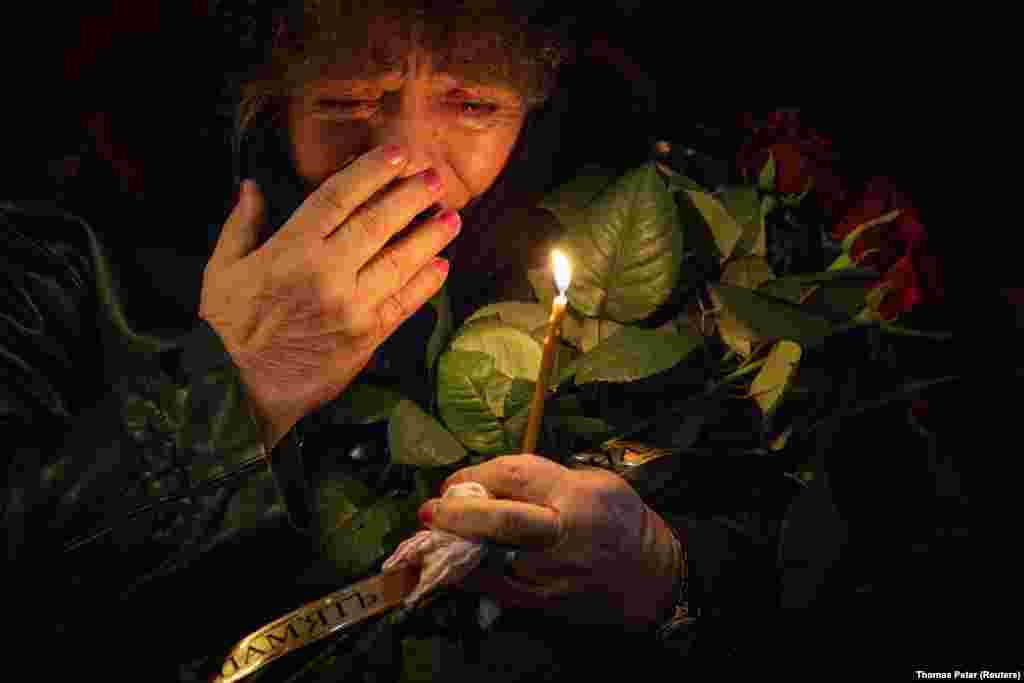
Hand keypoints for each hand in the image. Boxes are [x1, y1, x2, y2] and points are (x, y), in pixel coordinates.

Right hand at [200, 145, 458, 448]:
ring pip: (400, 261)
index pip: (339, 196)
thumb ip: (242, 225)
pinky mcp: (367, 336)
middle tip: (437, 179)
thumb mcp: (223, 269)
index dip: (372, 171)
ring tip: (451, 218)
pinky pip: (404, 303)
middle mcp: (327, 272)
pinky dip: (425, 283)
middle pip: (379, 223)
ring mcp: (351, 305)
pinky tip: (441, 265)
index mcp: (291, 249)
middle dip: (412, 197)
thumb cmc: (230, 327)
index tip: (398, 154)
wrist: (241, 388)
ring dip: (430, 237)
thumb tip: (253, 187)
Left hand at [418, 454, 683, 629]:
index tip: (457, 482)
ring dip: (454, 548)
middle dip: (456, 513)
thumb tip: (493, 480)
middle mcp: (563, 534)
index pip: (514, 476)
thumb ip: (549, 477)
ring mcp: (552, 573)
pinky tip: (452, 567)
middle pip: (499, 520)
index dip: (476, 475)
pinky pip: (495, 589)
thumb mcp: (598, 482)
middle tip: (430, 511)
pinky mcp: (544, 602)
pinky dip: (468, 577)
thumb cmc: (623, 521)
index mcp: (575, 495)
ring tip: (433, 538)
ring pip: (490, 559)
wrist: (652, 578)